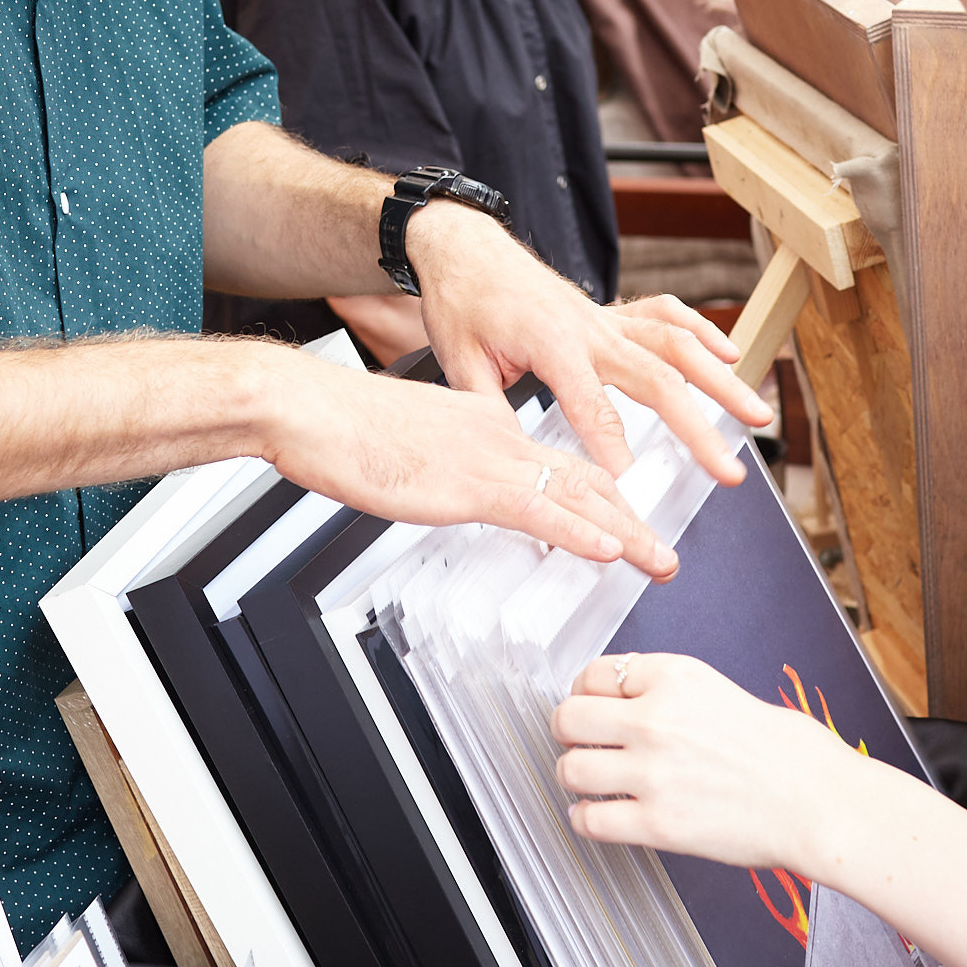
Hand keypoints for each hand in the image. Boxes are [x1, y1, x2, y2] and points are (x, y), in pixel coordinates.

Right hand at [259, 353, 685, 576]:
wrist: (305, 406)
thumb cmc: (337, 425)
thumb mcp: (406, 440)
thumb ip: (438, 460)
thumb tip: (446, 482)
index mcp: (483, 419)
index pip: (554, 460)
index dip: (597, 493)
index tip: (621, 520)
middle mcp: (496, 433)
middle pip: (581, 478)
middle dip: (628, 518)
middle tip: (661, 552)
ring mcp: (484, 457)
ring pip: (573, 496)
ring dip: (624, 533)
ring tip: (657, 560)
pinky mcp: (463, 482)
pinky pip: (534, 511)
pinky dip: (577, 532)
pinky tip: (607, 549)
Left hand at [408, 206, 771, 487]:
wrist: (466, 248)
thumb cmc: (462, 301)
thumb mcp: (459, 363)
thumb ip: (489, 410)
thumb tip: (508, 458)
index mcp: (552, 343)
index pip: (590, 404)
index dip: (612, 445)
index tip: (630, 485)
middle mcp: (591, 329)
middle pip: (657, 381)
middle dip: (698, 429)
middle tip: (728, 470)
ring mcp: (607, 318)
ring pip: (677, 346)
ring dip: (722, 380)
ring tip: (758, 413)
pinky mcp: (611, 312)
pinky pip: (666, 316)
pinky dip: (702, 332)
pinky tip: (732, 355)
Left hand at [552, 652, 848, 860]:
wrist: (818, 802)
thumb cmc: (786, 753)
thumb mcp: (721, 691)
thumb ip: (667, 693)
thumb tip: (623, 703)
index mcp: (674, 677)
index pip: (592, 674)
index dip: (584, 693)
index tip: (588, 706)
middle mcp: (656, 719)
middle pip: (567, 718)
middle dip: (568, 732)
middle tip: (579, 743)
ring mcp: (653, 773)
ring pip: (570, 769)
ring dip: (572, 776)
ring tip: (587, 782)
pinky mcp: (657, 824)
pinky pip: (589, 820)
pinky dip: (584, 819)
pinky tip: (598, 815)